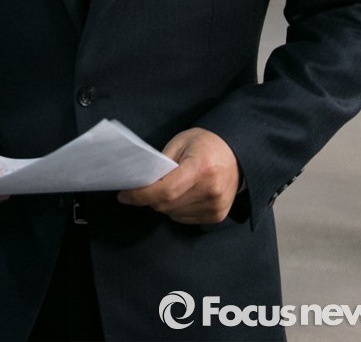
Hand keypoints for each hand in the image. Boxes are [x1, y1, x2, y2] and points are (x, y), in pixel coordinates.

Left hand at [117, 128, 239, 223]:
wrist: (237, 154)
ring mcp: (216, 206)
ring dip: (162, 204)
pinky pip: (184, 219)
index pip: (165, 190)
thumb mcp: (181, 142)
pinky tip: (181, 194)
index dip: (141, 195)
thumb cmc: (205, 144)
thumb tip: (142, 183)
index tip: (124, 195)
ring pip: (173, 214)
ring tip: (168, 186)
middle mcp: (211, 190)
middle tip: (143, 186)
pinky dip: (175, 209)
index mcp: (201, 168)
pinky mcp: (217, 216)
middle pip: (166, 205)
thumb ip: (162, 162)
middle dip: (149, 198)